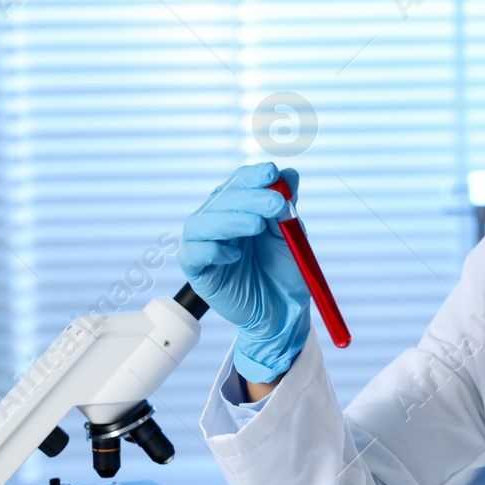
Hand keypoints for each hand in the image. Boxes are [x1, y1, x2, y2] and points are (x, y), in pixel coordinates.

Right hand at [177, 161, 310, 381]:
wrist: (283, 311)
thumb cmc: (284, 272)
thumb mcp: (291, 236)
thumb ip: (286, 207)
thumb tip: (288, 174)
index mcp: (239, 208)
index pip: (239, 182)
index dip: (253, 176)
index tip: (271, 173)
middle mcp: (218, 221)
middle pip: (221, 199)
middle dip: (250, 198)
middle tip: (276, 204)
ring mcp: (204, 244)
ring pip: (201, 222)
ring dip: (230, 220)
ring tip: (257, 226)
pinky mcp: (197, 270)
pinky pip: (192, 254)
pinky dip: (212, 250)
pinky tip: (234, 256)